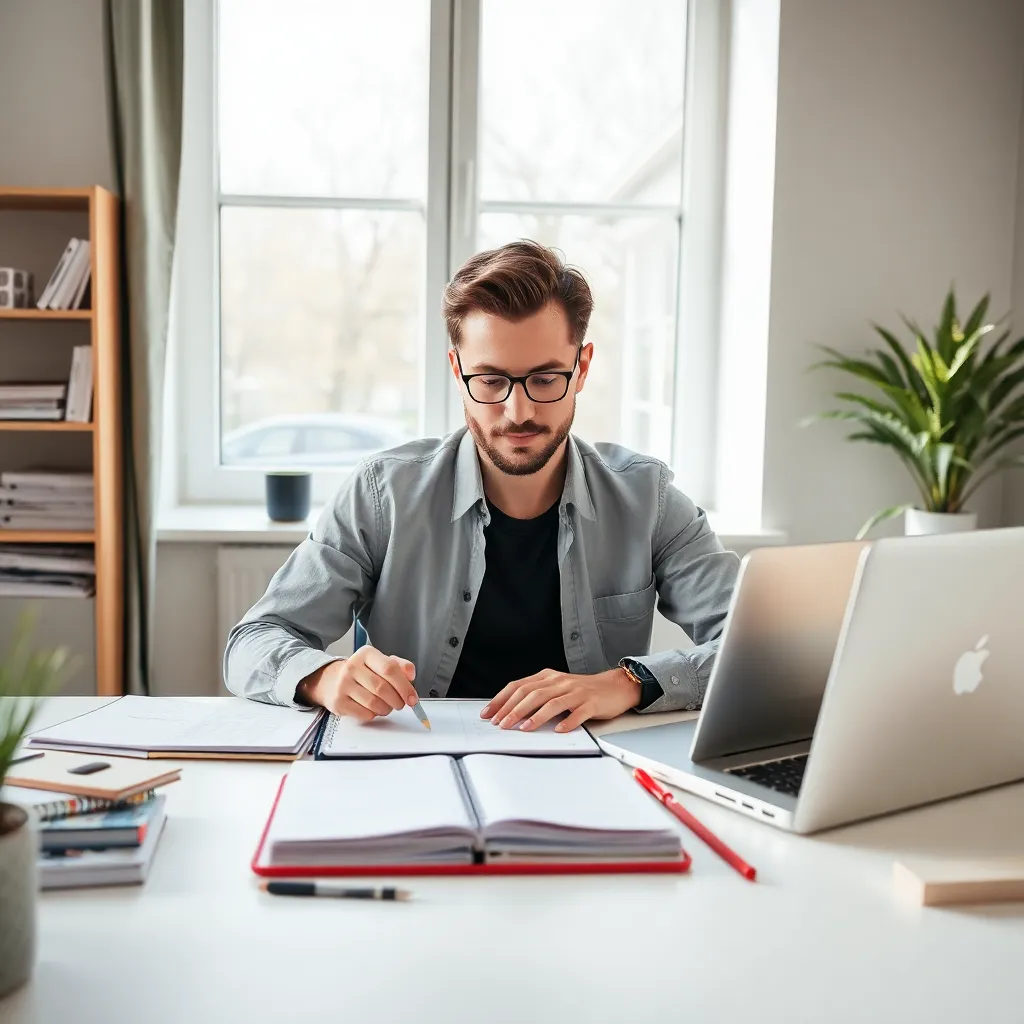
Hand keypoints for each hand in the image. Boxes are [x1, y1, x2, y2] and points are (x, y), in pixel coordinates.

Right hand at [297, 646, 417, 722]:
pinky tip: (374, 709)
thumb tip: (411, 675)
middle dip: (397, 700)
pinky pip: (364, 713)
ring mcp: (343, 685)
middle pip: (382, 688)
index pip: (389, 669)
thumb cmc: (363, 672)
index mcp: (366, 654)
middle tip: (401, 704)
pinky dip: (374, 714)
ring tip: (388, 706)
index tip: (412, 698)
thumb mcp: (381, 662)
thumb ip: (400, 666)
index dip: (404, 686)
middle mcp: (352, 666)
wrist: (332, 680)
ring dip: (387, 709)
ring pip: (374, 703)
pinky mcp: (338, 702)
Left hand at [480, 667, 641, 732]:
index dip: (502, 699)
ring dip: (535, 716)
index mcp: (548, 677)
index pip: (519, 686)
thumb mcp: (557, 688)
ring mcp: (576, 692)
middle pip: (532, 694)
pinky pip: (578, 713)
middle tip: (501, 724)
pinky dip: (567, 721)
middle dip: (513, 709)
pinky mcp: (592, 703)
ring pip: (552, 702)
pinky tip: (559, 730)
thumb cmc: (582, 691)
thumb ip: (537, 695)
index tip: (488, 714)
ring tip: (523, 728)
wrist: (615, 686)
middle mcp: (560, 682)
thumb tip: (509, 711)